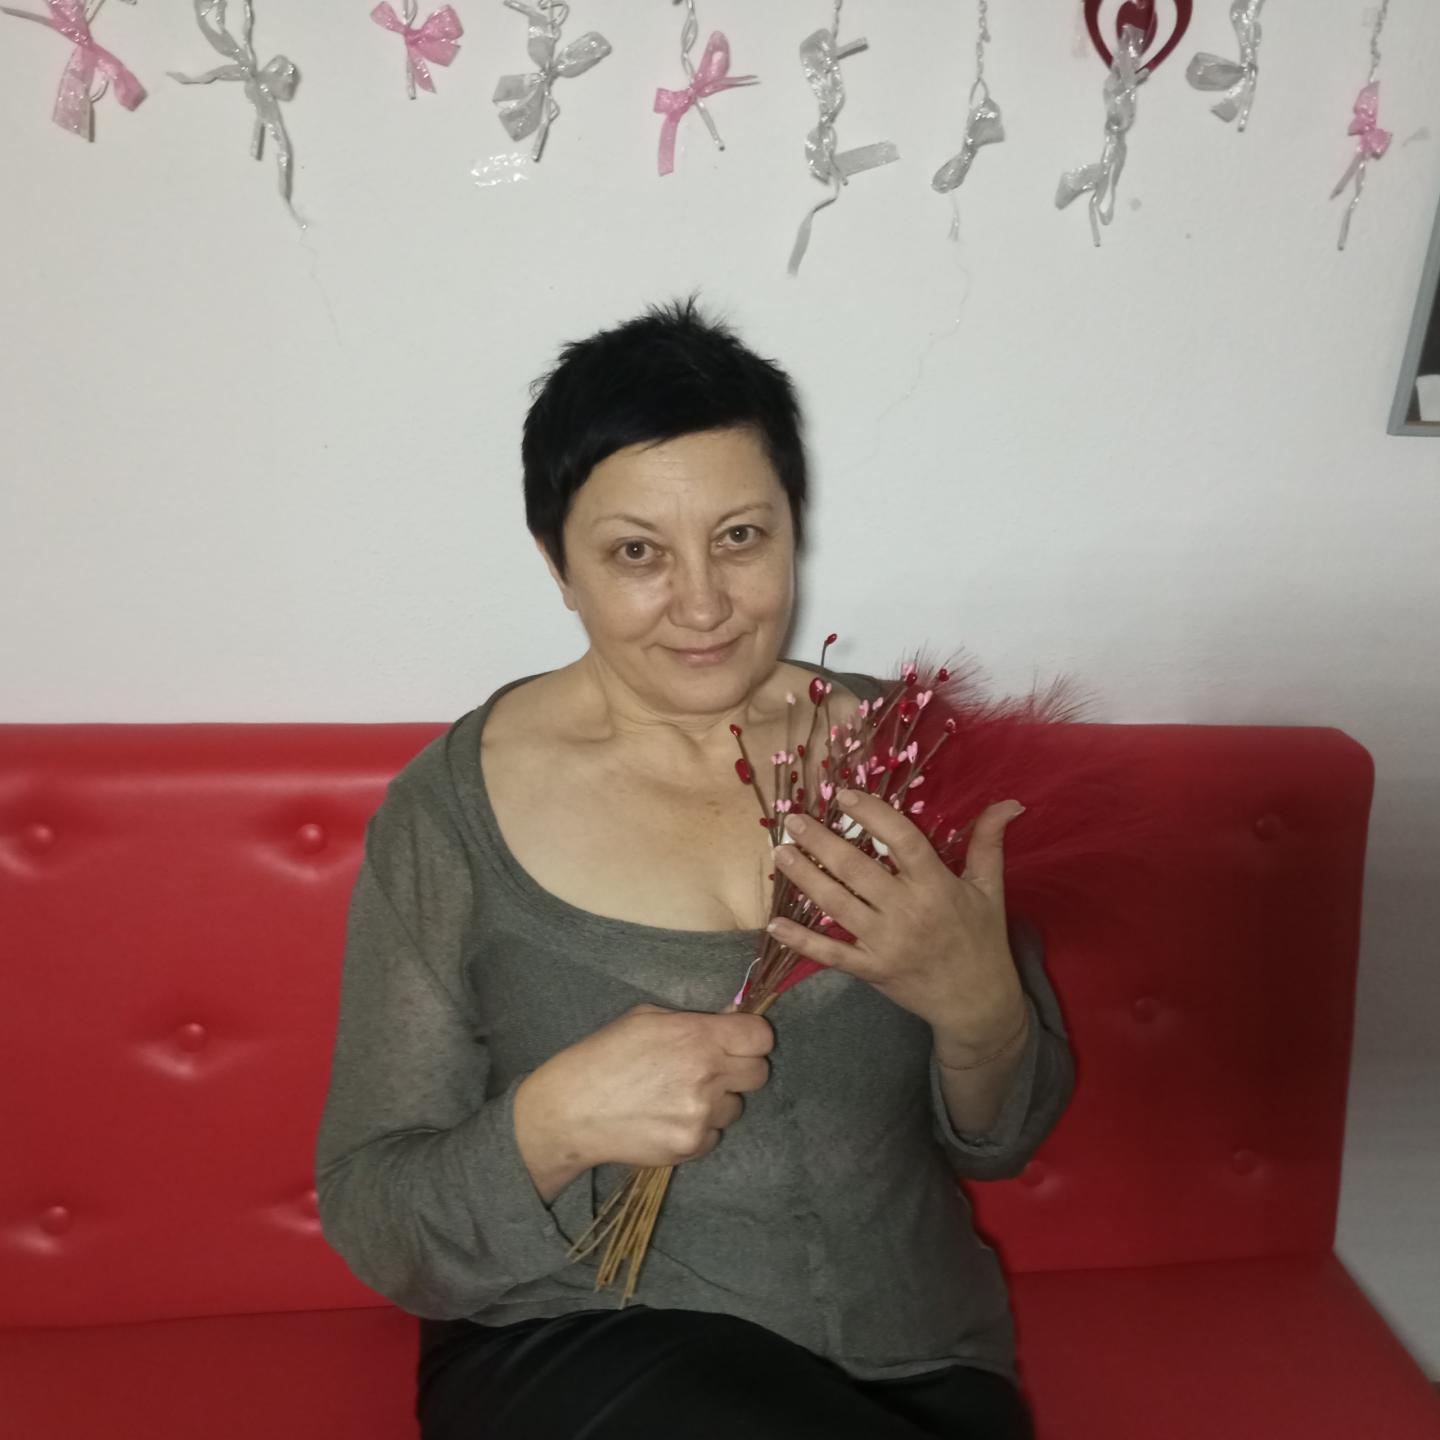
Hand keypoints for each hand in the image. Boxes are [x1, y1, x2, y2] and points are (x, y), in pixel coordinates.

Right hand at [523, 1004, 773, 1173]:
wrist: (571, 1110)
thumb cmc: (604, 1055)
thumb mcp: (647, 1019)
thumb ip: (694, 1020)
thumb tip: (731, 1021)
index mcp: (697, 1036)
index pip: (761, 1037)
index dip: (751, 1038)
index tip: (739, 1041)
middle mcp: (706, 1074)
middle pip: (759, 1073)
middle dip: (741, 1069)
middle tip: (712, 1070)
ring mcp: (700, 1114)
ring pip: (736, 1107)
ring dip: (718, 1102)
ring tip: (678, 1097)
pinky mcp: (690, 1145)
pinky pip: (715, 1135)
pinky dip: (699, 1130)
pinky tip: (668, 1119)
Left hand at [766, 788, 1027, 1048]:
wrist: (977, 1003)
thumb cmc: (982, 939)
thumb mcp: (989, 888)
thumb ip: (988, 842)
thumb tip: (1009, 801)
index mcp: (937, 886)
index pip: (902, 840)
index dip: (872, 814)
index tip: (844, 795)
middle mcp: (908, 911)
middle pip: (857, 869)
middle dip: (821, 841)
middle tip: (794, 819)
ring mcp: (886, 942)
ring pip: (836, 904)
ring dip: (804, 877)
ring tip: (781, 853)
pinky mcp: (871, 969)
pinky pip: (830, 953)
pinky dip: (800, 940)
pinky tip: (774, 923)